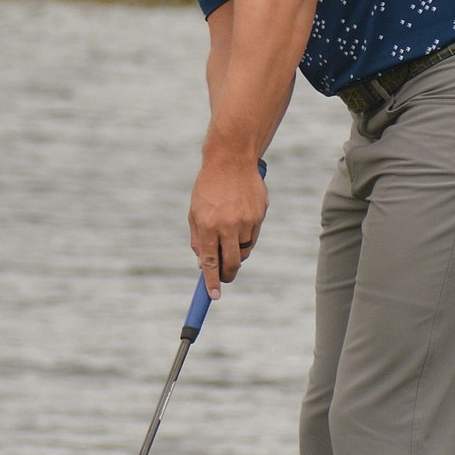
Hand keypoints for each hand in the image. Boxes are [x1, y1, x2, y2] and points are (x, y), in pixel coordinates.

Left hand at [189, 154, 267, 299]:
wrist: (231, 159)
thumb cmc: (209, 187)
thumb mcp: (195, 212)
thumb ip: (199, 240)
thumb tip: (204, 265)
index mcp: (208, 224)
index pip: (210, 261)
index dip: (212, 281)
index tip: (214, 295)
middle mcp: (228, 224)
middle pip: (232, 262)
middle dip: (228, 274)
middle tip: (225, 277)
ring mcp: (246, 220)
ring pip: (244, 250)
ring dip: (237, 251)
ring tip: (229, 232)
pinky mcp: (259, 214)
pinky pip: (253, 237)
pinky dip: (246, 237)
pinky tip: (240, 220)